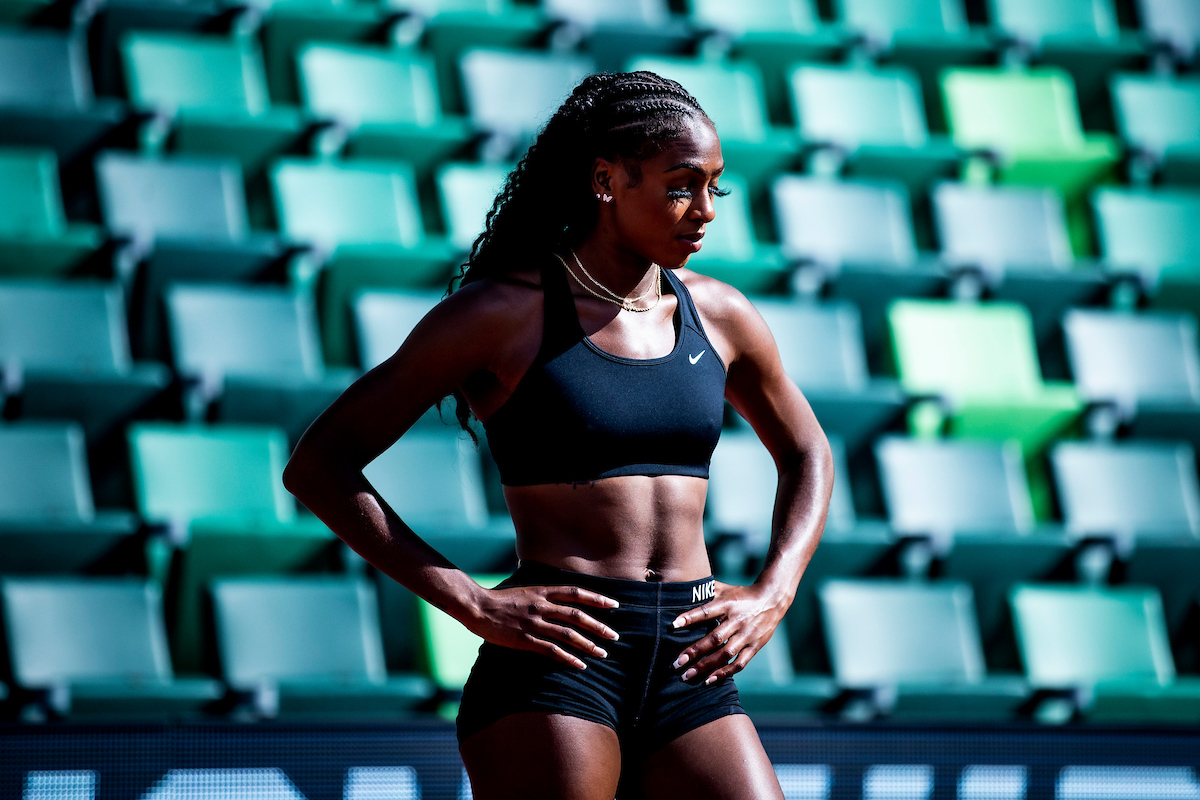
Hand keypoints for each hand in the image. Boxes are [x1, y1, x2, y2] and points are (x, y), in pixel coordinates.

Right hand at [465, 584, 620, 669]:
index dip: (596, 598)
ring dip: (588, 645)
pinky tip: (580, 665)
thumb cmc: (500, 599)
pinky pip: (552, 650)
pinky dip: (568, 658)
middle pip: (577, 615)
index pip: (576, 593)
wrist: (477, 607)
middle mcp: (541, 606)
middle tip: (615, 635)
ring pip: (568, 634)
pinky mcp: (525, 639)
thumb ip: (542, 595)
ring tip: (602, 653)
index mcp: (542, 591)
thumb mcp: (525, 590)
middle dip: (599, 626)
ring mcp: (533, 623)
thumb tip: (559, 597)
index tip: (614, 604)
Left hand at [669, 582, 785, 684]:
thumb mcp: (725, 589)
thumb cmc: (742, 595)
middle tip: (677, 663)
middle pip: (715, 638)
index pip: (707, 611)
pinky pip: (740, 663)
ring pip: (725, 653)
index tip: (673, 625)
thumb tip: (684, 589)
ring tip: (688, 675)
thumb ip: (707, 591)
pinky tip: (709, 680)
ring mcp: (747, 634)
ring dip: (706, 666)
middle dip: (695, 651)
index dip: (690, 618)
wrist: (772, 599)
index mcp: (728, 604)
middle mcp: (737, 620)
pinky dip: (725, 673)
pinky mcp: (755, 646)